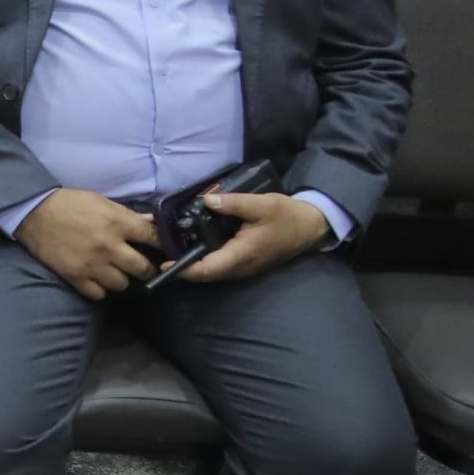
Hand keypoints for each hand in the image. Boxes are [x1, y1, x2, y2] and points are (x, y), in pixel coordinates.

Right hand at [13, 188, 161, 300]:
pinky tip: (97, 279)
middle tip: (142, 267)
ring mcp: (92, 264)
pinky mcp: (75, 276)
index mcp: (117, 223)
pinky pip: (98, 294)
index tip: (166, 250)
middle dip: (146, 269)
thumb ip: (128, 215)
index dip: (164, 245)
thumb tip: (153, 223)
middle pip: (143, 269)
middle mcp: (109, 246)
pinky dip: (100, 289)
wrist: (34, 213)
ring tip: (115, 272)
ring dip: (121, 279)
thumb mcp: (102, 202)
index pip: (154, 238)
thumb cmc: (70, 204)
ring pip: (122, 284)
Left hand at [176, 192, 329, 284]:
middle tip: (162, 250)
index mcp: (241, 256)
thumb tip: (206, 201)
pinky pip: (220, 265)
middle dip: (182, 266)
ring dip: (192, 262)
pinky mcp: (245, 262)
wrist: (311, 226)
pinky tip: (194, 242)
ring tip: (172, 246)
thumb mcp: (261, 204)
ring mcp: (243, 267)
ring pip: (212, 270)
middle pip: (204, 273)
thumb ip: (233, 203)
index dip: (183, 269)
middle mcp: (240, 268)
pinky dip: (204, 258)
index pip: (206, 270)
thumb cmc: (287, 216)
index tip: (164, 262)